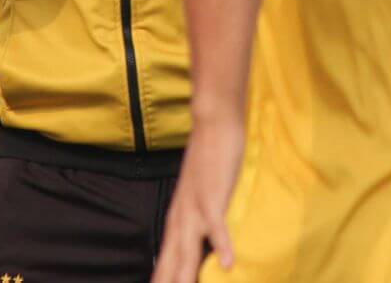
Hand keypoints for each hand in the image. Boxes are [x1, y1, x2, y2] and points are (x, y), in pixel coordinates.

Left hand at [152, 116, 244, 282]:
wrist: (212, 123)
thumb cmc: (209, 160)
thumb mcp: (199, 196)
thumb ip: (198, 221)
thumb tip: (203, 246)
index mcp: (176, 219)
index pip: (164, 261)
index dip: (161, 279)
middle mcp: (180, 217)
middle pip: (170, 261)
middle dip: (166, 282)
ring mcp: (194, 207)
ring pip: (187, 249)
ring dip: (185, 275)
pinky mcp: (212, 196)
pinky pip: (216, 225)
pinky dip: (222, 244)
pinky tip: (229, 264)